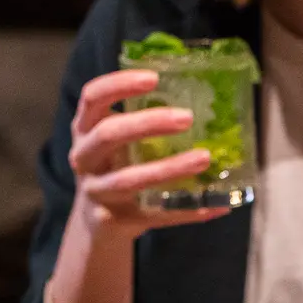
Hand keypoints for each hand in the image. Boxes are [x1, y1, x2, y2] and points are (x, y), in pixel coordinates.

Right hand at [66, 69, 238, 240]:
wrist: (97, 224)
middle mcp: (84, 158)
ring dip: (170, 168)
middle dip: (147, 124)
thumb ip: (145, 120)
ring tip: (204, 158)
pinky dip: (188, 210)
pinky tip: (218, 205)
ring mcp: (96, 192)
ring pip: (131, 180)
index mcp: (85, 129)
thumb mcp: (120, 142)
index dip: (119, 85)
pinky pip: (155, 215)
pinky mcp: (113, 222)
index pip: (92, 97)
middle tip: (187, 117)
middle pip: (109, 135)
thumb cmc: (117, 169)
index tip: (154, 78)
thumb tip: (206, 98)